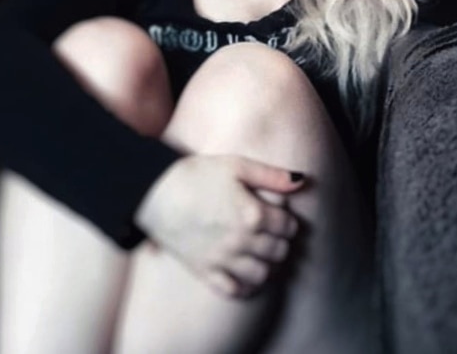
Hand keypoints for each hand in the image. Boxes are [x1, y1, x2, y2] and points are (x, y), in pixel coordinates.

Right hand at [134, 154, 304, 297]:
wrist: (155, 191)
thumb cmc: (196, 174)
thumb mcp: (236, 165)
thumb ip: (272, 175)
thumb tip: (302, 181)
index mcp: (252, 215)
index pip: (287, 227)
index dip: (288, 220)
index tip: (281, 215)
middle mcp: (241, 242)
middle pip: (278, 251)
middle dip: (281, 241)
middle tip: (273, 232)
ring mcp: (223, 259)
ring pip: (262, 275)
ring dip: (268, 265)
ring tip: (262, 252)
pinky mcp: (205, 271)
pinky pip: (234, 290)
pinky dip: (246, 286)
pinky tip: (245, 273)